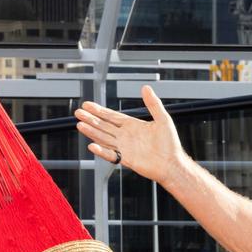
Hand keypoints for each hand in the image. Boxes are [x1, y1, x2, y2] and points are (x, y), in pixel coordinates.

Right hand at [74, 85, 189, 185]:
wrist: (173, 163)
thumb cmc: (170, 144)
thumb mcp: (162, 119)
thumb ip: (153, 104)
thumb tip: (146, 88)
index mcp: (132, 126)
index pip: (112, 116)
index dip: (99, 111)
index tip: (87, 105)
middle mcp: (126, 136)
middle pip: (104, 126)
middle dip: (91, 119)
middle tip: (78, 112)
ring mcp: (125, 148)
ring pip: (104, 138)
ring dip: (92, 132)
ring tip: (80, 125)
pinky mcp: (126, 159)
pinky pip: (111, 155)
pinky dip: (102, 151)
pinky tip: (92, 145)